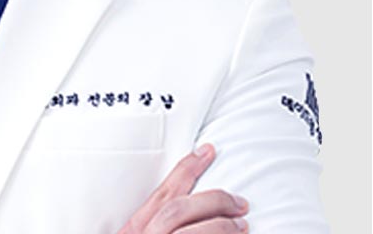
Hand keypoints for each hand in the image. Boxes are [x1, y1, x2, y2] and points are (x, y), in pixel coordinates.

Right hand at [117, 143, 249, 232]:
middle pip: (177, 209)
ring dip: (220, 227)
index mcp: (135, 229)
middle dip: (211, 202)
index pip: (164, 192)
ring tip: (242, 225)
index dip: (187, 169)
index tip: (207, 151)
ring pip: (190, 232)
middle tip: (238, 202)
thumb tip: (188, 209)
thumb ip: (154, 223)